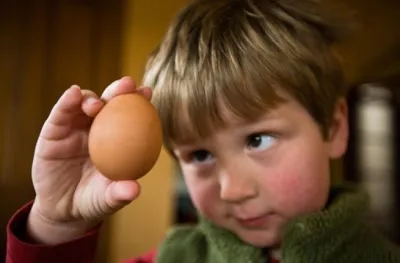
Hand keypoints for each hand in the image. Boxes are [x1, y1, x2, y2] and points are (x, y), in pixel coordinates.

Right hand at [27, 77, 151, 243]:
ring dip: (92, 98)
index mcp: (118, 139)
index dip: (139, 102)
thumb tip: (134, 189)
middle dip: (120, 89)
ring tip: (97, 105)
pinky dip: (66, 102)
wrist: (63, 209)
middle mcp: (99, 128)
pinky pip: (60, 114)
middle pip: (110, 103)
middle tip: (128, 84)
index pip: (131, 116)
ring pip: (85, 104)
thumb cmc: (93, 201)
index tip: (148, 92)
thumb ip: (119, 194)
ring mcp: (76, 127)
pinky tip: (73, 94)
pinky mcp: (54, 131)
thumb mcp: (107, 199)